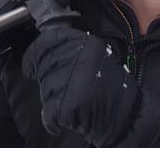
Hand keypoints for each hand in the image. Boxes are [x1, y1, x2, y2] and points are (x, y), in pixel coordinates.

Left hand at [22, 26, 159, 146]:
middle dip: (46, 80)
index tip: (30, 65)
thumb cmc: (110, 88)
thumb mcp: (96, 57)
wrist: (129, 116)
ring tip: (72, 103)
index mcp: (88, 43)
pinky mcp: (70, 103)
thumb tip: (42, 48)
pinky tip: (70, 117)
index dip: (34, 53)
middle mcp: (81, 57)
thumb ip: (72, 50)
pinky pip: (49, 112)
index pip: (49, 39)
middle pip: (44, 65)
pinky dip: (55, 120)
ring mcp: (75, 79)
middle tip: (61, 90)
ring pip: (45, 89)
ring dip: (53, 100)